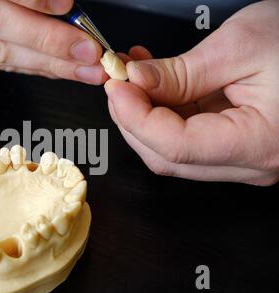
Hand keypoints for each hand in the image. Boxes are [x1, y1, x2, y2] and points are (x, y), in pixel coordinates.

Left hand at [105, 0, 278, 185]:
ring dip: (143, 116)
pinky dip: (161, 114)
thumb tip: (136, 81)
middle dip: (133, 118)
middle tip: (118, 81)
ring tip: (132, 77)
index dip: (136, 118)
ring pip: (170, 151)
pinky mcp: (231, 147)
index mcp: (258, 143)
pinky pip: (184, 139)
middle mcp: (249, 163)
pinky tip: (152, 85)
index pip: (176, 146)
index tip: (116, 87)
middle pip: (167, 156)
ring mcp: (240, 159)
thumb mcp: (240, 46)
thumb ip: (182, 72)